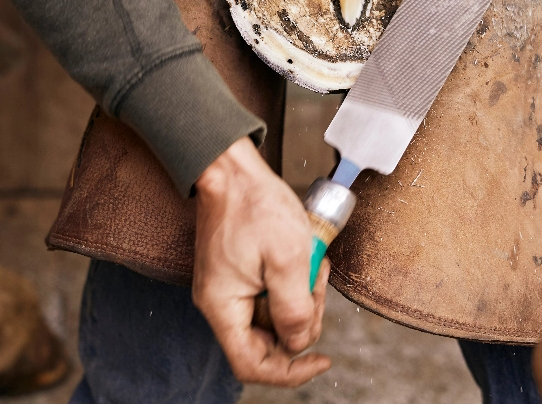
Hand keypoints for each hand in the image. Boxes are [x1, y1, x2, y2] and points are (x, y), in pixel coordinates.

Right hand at [193, 137, 330, 385]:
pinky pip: (268, 293)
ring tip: (314, 266)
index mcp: (224, 306)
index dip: (290, 372)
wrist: (231, 168)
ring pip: (272, 316)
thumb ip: (295, 308)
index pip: (252, 365)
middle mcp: (221, 302)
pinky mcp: (237, 272)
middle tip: (317, 287)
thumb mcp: (288, 258)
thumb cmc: (254, 204)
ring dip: (301, 298)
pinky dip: (292, 282)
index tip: (321, 360)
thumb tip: (300, 342)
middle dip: (302, 321)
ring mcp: (228, 286)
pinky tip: (306, 260)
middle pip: (267, 341)